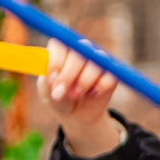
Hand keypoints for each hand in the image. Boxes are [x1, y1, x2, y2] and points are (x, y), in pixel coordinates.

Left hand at [43, 42, 121, 158]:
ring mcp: (98, 60)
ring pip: (95, 64)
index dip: (56, 62)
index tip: (51, 79)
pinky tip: (91, 95)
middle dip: (69, 75)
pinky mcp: (111, 73)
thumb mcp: (48, 95)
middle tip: (63, 93)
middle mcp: (80, 49)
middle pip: (78, 53)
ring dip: (84, 82)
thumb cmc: (59, 99)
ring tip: (75, 95)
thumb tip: (57, 84)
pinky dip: (100, 87)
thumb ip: (50, 87)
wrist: (77, 113)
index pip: (59, 45)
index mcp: (61, 50)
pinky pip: (109, 76)